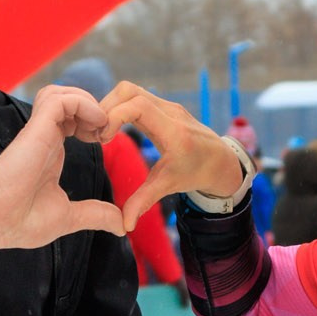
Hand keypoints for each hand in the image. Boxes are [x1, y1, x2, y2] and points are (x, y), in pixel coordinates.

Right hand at [0, 86, 125, 257]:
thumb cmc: (19, 221)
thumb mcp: (68, 217)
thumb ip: (94, 215)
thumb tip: (121, 226)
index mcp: (50, 151)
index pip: (71, 119)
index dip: (93, 122)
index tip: (105, 141)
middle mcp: (45, 137)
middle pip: (68, 100)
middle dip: (95, 108)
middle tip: (107, 131)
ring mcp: (40, 131)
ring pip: (63, 93)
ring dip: (88, 102)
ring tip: (101, 126)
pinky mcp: (37, 128)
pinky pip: (62, 100)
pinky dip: (84, 104)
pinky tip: (95, 125)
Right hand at [97, 83, 250, 229]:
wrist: (220, 162)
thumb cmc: (195, 173)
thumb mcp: (169, 186)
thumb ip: (144, 201)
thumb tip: (125, 225)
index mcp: (173, 131)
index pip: (137, 106)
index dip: (113, 116)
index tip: (103, 139)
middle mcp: (170, 112)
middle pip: (129, 90)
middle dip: (105, 107)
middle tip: (96, 132)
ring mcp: (167, 106)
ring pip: (130, 90)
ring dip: (110, 106)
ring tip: (101, 130)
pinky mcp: (163, 106)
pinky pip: (136, 96)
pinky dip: (119, 106)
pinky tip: (112, 127)